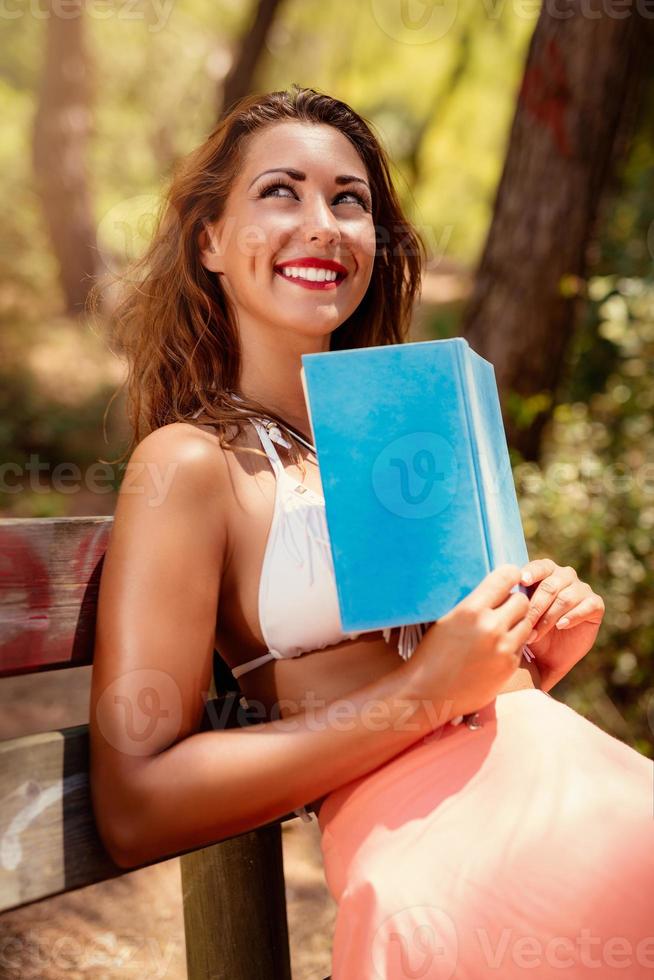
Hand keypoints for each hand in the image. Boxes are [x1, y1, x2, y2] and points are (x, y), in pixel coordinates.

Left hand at [520, 559, 604, 681]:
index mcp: (546, 572)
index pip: (539, 566)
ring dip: (549, 617)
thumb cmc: (529, 630)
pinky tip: (561, 626)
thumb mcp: (519, 615)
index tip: (521, 582)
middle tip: (524, 626)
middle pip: (550, 586)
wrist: (548, 656)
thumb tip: (500, 591)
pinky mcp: (596, 605)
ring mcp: (581, 589)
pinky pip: (586, 606)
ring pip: (565, 598)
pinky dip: (572, 616)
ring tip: (536, 634)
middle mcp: (565, 576)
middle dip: (535, 607)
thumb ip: (514, 601)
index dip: (531, 572)